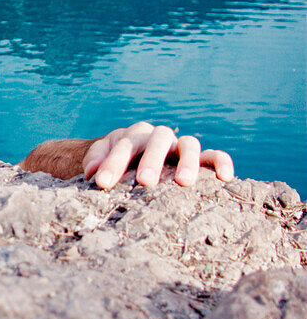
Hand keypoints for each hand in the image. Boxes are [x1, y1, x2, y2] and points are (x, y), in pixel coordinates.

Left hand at [82, 122, 233, 190]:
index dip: (113, 163)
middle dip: (151, 160)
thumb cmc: (118, 162)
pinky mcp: (200, 158)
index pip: (124, 145)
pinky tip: (225, 178)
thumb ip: (96, 160)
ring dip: (187, 161)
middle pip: (158, 140)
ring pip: (189, 144)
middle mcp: (159, 137)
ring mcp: (181, 147)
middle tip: (145, 182)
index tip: (102, 183)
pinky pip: (214, 155)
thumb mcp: (102, 158)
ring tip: (184, 183)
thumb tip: (93, 172)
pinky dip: (221, 162)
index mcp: (134, 135)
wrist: (135, 157)